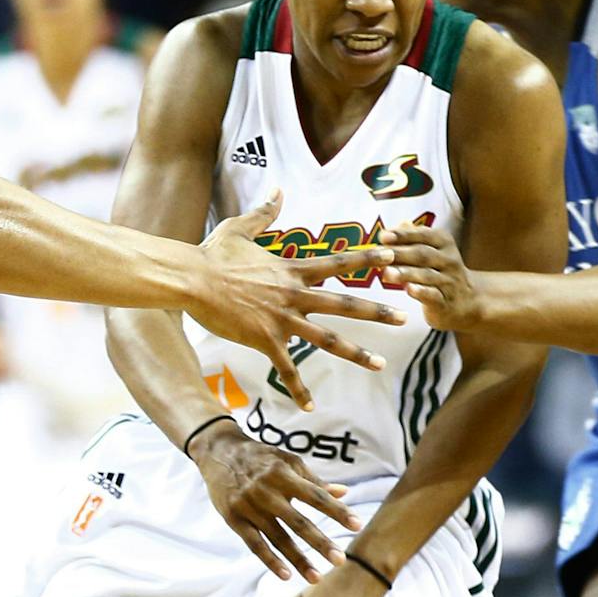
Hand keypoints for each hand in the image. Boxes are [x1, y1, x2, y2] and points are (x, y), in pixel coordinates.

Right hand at [190, 421, 359, 581]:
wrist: (219, 451)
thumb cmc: (261, 457)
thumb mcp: (287, 461)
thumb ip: (314, 480)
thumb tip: (344, 493)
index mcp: (283, 474)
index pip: (316, 496)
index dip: (337, 511)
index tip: (357, 525)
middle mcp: (266, 491)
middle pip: (298, 522)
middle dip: (320, 542)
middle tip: (340, 560)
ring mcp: (249, 507)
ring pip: (278, 538)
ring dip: (298, 559)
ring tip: (316, 577)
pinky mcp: (234, 519)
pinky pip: (254, 544)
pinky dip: (270, 560)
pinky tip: (286, 575)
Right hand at [193, 190, 402, 408]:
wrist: (193, 279)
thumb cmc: (213, 254)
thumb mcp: (240, 228)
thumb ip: (264, 213)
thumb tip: (277, 190)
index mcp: (291, 269)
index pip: (337, 263)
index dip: (365, 259)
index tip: (391, 256)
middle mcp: (294, 294)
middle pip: (345, 304)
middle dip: (377, 311)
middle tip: (404, 318)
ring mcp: (282, 319)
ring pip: (327, 339)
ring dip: (356, 353)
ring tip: (380, 364)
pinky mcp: (265, 340)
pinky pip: (287, 369)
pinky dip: (299, 389)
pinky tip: (310, 407)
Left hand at [379, 225, 483, 331]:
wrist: (468, 300)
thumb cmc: (439, 271)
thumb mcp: (429, 251)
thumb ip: (413, 239)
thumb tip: (400, 223)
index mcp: (443, 243)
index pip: (423, 235)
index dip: (403, 235)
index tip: (383, 236)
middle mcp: (449, 260)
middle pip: (422, 254)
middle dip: (400, 253)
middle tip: (378, 254)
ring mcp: (449, 281)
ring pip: (426, 275)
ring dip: (405, 273)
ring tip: (386, 273)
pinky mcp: (446, 302)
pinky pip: (433, 295)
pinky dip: (421, 292)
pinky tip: (408, 290)